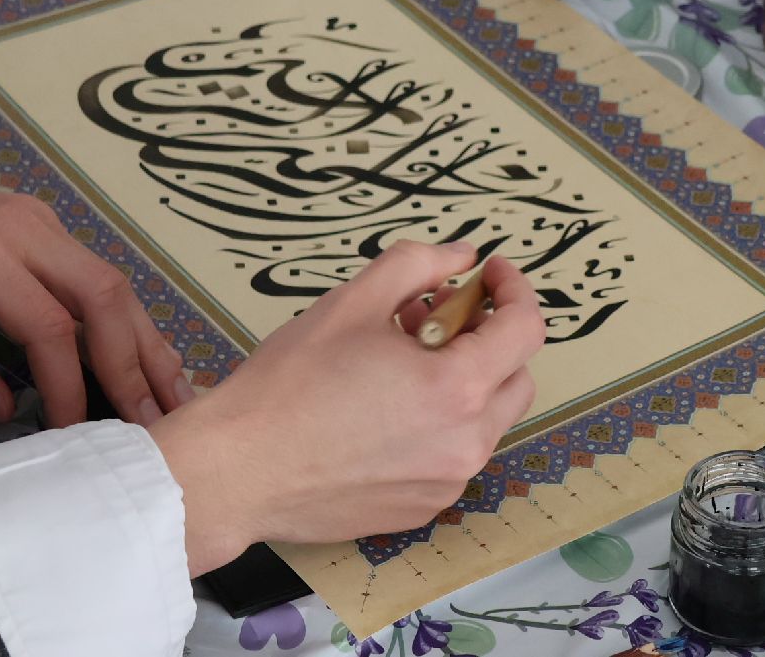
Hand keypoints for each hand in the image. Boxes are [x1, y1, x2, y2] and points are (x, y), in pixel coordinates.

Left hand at [0, 174, 192, 426]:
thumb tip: (9, 412)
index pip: (48, 327)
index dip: (70, 386)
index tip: (77, 433)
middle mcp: (25, 229)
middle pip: (103, 295)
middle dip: (132, 364)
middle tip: (154, 420)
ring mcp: (45, 222)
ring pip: (115, 283)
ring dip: (147, 345)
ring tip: (175, 397)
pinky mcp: (52, 227)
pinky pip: (102, 276)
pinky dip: (130, 323)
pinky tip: (154, 360)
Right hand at [148, 242, 543, 574]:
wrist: (238, 469)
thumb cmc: (289, 385)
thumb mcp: (353, 302)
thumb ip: (417, 264)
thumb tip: (460, 255)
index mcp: (457, 388)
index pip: (526, 330)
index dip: (514, 289)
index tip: (488, 273)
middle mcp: (465, 443)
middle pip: (516, 378)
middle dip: (490, 339)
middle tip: (436, 317)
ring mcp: (445, 483)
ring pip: (486, 421)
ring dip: (463, 383)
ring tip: (401, 362)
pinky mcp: (421, 508)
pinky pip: (452, 457)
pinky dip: (439, 426)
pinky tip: (385, 410)